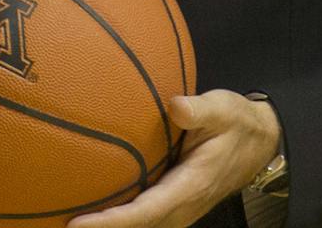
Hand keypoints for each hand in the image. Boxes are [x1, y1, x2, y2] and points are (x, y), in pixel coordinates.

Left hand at [68, 91, 281, 227]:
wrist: (260, 142)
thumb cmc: (238, 123)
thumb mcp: (224, 109)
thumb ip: (199, 110)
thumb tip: (174, 105)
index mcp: (191, 187)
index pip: (145, 213)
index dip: (111, 223)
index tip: (78, 224)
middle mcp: (182, 206)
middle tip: (61, 224)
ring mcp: (179, 209)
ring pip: (140, 226)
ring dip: (109, 226)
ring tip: (68, 221)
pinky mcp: (174, 204)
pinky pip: (143, 217)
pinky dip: (119, 218)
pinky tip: (94, 206)